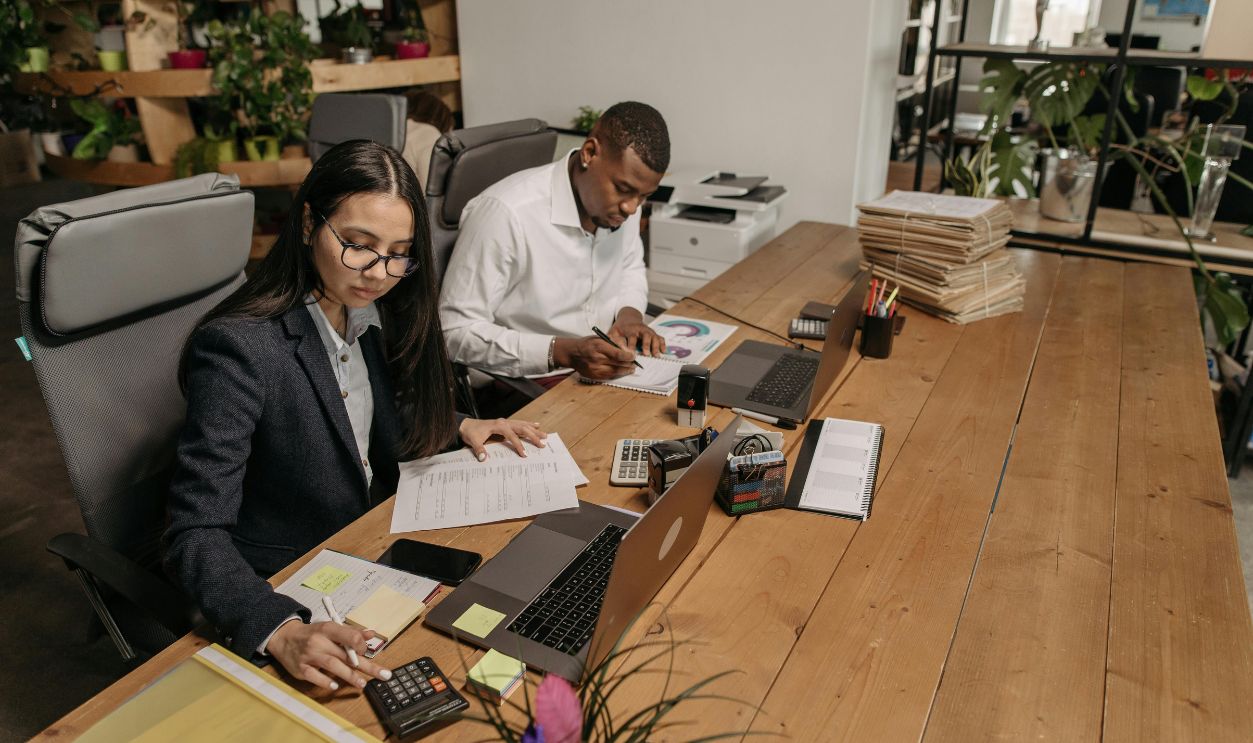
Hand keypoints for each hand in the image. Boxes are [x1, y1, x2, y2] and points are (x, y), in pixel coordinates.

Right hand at [267, 620, 390, 691]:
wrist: (284, 638)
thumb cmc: (312, 634)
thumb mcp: (330, 628)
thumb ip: (350, 632)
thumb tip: (371, 634)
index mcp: (328, 629)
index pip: (348, 635)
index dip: (360, 644)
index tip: (365, 651)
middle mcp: (319, 641)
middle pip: (345, 655)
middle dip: (366, 665)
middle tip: (383, 675)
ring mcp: (309, 656)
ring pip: (332, 665)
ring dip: (349, 676)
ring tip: (362, 684)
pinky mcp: (301, 668)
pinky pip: (315, 676)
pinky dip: (325, 682)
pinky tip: (335, 686)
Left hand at [459, 417, 546, 459]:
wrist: (465, 424)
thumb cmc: (470, 432)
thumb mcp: (472, 441)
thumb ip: (479, 449)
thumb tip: (483, 458)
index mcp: (498, 425)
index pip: (512, 435)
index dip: (518, 445)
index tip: (524, 454)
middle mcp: (504, 422)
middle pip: (522, 428)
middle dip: (533, 436)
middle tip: (542, 444)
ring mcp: (505, 422)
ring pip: (523, 425)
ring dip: (534, 430)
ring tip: (544, 435)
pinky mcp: (505, 423)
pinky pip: (519, 424)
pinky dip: (529, 425)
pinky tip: (536, 425)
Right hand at [553, 336, 636, 379]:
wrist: (572, 354)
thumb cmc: (587, 344)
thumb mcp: (600, 338)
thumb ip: (613, 342)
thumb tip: (627, 350)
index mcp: (598, 346)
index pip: (618, 354)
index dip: (629, 356)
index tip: (633, 356)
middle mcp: (596, 358)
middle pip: (618, 364)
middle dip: (629, 364)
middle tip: (635, 363)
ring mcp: (595, 368)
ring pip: (615, 372)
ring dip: (625, 371)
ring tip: (631, 369)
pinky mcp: (593, 375)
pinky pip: (609, 376)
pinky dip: (617, 374)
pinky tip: (622, 372)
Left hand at [609, 308, 665, 356]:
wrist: (629, 318)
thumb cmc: (620, 328)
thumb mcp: (613, 332)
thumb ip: (612, 341)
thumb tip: (609, 350)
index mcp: (630, 329)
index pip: (631, 337)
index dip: (631, 346)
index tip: (631, 354)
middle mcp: (641, 330)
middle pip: (645, 336)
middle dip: (646, 345)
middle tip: (646, 354)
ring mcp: (648, 331)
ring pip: (654, 337)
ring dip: (655, 346)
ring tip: (656, 355)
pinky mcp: (654, 334)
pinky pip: (660, 338)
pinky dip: (663, 344)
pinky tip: (664, 352)